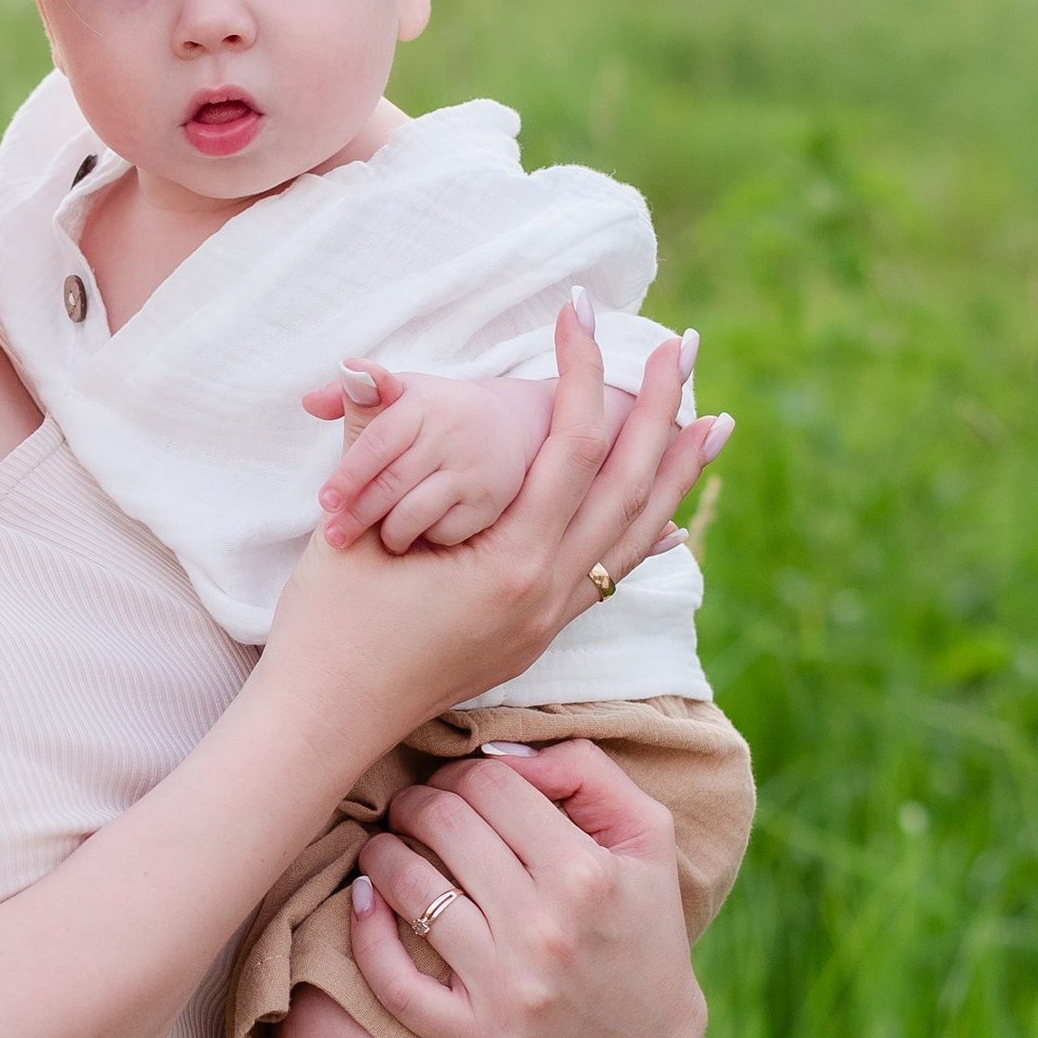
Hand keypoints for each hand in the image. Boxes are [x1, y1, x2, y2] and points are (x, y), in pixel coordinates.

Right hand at [262, 298, 726, 738]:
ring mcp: (547, 622)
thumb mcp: (347, 530)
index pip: (571, 448)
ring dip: (674, 476)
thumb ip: (370, 447)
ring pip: (634, 538)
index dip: (578, 372)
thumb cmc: (326, 629)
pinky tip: (667, 522)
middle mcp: (547, 596)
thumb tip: (353, 369)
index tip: (576, 311)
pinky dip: (643, 538)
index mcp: (510, 565)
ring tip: (714, 424)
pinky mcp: (535, 637)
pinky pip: (609, 578)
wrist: (323, 726)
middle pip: (629, 489)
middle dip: (660, 412)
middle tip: (683, 346)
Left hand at [301, 364, 551, 551]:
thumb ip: (355, 398)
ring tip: (376, 538)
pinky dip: (424, 538)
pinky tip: (416, 534)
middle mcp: (449, 435)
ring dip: (388, 532)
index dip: (348, 476)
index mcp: (420, 405)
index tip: (326, 501)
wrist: (510, 424)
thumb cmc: (438, 411)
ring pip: (415, 514)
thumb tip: (309, 402)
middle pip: (391, 484)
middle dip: (357, 514)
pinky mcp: (489, 501)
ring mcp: (472, 470)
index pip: (376, 444)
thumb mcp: (402, 391)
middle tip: (334, 535)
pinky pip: (445, 532)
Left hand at [346, 739, 707, 1037]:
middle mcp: (546, 930)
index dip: (459, 772)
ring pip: (410, 889)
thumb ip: (583, 770)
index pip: (489, 784)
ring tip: (385, 847)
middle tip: (411, 809)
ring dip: (381, 853)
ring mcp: (508, 990)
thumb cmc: (641, 923)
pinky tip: (363, 898)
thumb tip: (496, 750)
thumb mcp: (644, 835)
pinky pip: (393, 981)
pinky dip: (364, 930)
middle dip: (414, 802)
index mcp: (587, 873)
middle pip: (443, 824)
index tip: (453, 785)